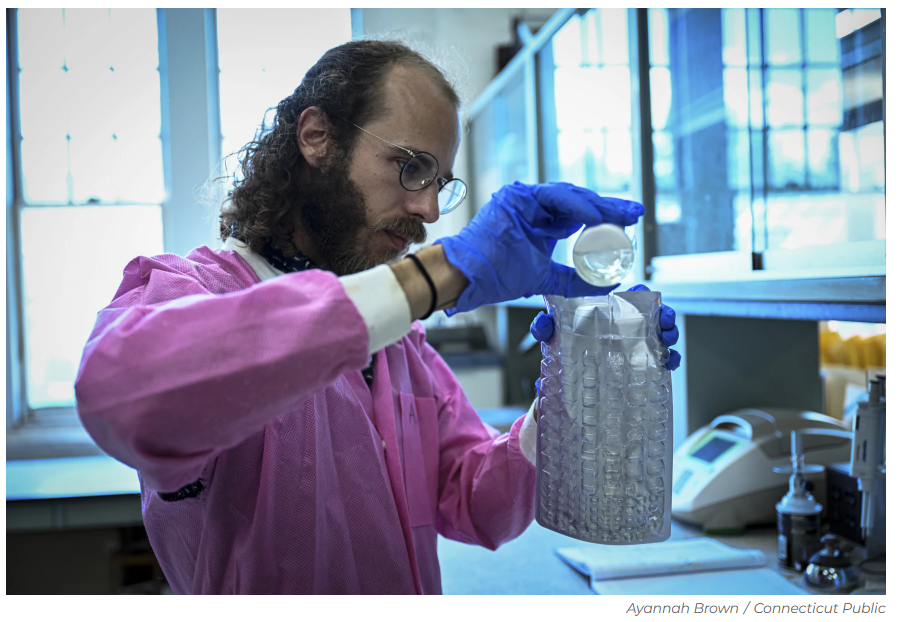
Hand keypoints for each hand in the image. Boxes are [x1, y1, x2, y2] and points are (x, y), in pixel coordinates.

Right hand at [437, 182, 643, 312]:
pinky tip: (595, 217)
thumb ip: (573, 280)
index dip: (605, 218)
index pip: (579, 215)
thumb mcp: (544, 279)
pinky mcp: (517, 197)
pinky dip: (576, 206)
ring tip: (621, 216)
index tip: (630, 224)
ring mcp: (524, 199)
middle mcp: (533, 207)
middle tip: (635, 213)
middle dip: (609, 208)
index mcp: (540, 223)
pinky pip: (554, 197)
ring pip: (569, 196)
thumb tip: (607, 286)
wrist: (467, 276)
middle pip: (578, 202)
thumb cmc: (496, 276)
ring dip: (597, 205)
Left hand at [529, 284, 681, 370]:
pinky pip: (660, 359)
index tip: (644, 291)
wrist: (563, 387)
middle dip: (664, 314)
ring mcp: (634, 346)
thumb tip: (542, 325)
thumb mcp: (551, 337)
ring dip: (669, 333)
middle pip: (652, 314)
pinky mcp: (640, 366)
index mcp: (605, 315)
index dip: (639, 292)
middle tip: (666, 320)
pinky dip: (670, 358)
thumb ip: (544, 328)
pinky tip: (671, 361)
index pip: (627, 297)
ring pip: (660, 334)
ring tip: (669, 338)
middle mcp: (623, 327)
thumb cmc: (560, 353)